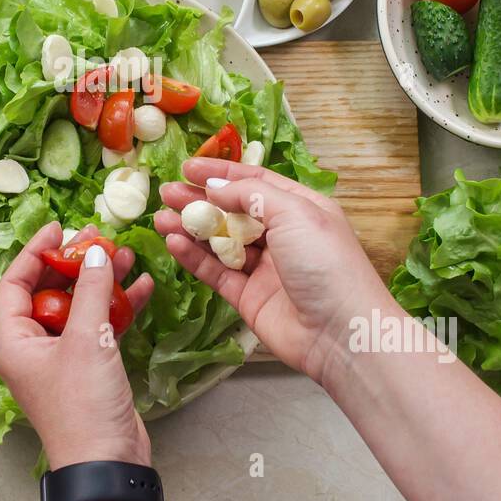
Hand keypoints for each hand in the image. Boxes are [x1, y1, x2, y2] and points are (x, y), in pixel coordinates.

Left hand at [0, 222, 154, 470]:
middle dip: (75, 263)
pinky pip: (100, 327)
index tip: (59, 228)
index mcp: (15, 342)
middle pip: (50, 292)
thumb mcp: (87, 339)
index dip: (34, 252)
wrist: (107, 461)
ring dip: (101, 281)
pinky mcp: (90, 369)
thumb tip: (94, 252)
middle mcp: (33, 348)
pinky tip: (142, 286)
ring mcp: (62, 359)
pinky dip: (118, 307)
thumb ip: (90, 290)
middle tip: (98, 236)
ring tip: (126, 253)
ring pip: (79, 307)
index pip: (14, 284)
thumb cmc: (83, 405)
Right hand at [155, 157, 388, 384]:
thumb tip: (215, 186)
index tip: (187, 167)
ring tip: (160, 217)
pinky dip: (194, 257)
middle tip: (166, 192)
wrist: (340, 333)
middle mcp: (282, 235)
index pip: (254, 182)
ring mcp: (264, 268)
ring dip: (191, 227)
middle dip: (199, 200)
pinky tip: (174, 242)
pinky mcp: (248, 297)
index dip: (221, 173)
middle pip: (232, 211)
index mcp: (300, 209)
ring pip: (219, 242)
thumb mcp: (294, 213)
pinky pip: (215, 272)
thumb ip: (251, 195)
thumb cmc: (326, 263)